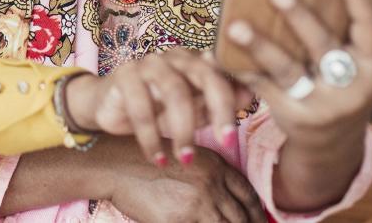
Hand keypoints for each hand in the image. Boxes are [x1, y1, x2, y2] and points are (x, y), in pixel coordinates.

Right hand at [64, 48, 252, 165]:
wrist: (107, 106)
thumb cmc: (154, 108)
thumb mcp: (190, 111)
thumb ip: (216, 104)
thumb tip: (251, 96)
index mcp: (194, 61)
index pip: (222, 74)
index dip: (233, 101)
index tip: (236, 136)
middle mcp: (173, 57)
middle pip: (204, 75)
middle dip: (219, 109)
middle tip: (226, 143)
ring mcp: (147, 63)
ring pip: (174, 91)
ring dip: (183, 129)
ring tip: (186, 158)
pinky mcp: (124, 75)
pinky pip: (141, 107)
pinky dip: (151, 137)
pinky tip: (157, 158)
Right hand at [109, 145, 266, 222]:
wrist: (115, 164)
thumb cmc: (144, 159)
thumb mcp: (183, 156)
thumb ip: (208, 176)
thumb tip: (224, 199)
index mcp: (215, 164)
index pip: (248, 195)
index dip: (256, 214)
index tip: (257, 222)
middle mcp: (212, 182)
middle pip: (242, 216)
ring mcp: (198, 202)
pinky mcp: (180, 220)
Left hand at [223, 0, 371, 145]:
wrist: (332, 143)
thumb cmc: (338, 82)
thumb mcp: (352, 61)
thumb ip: (338, 28)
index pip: (371, 26)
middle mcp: (351, 86)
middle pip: (323, 47)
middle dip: (300, 19)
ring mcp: (322, 104)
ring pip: (287, 70)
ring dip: (260, 46)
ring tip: (235, 24)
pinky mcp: (292, 116)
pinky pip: (260, 87)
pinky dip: (237, 68)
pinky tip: (214, 53)